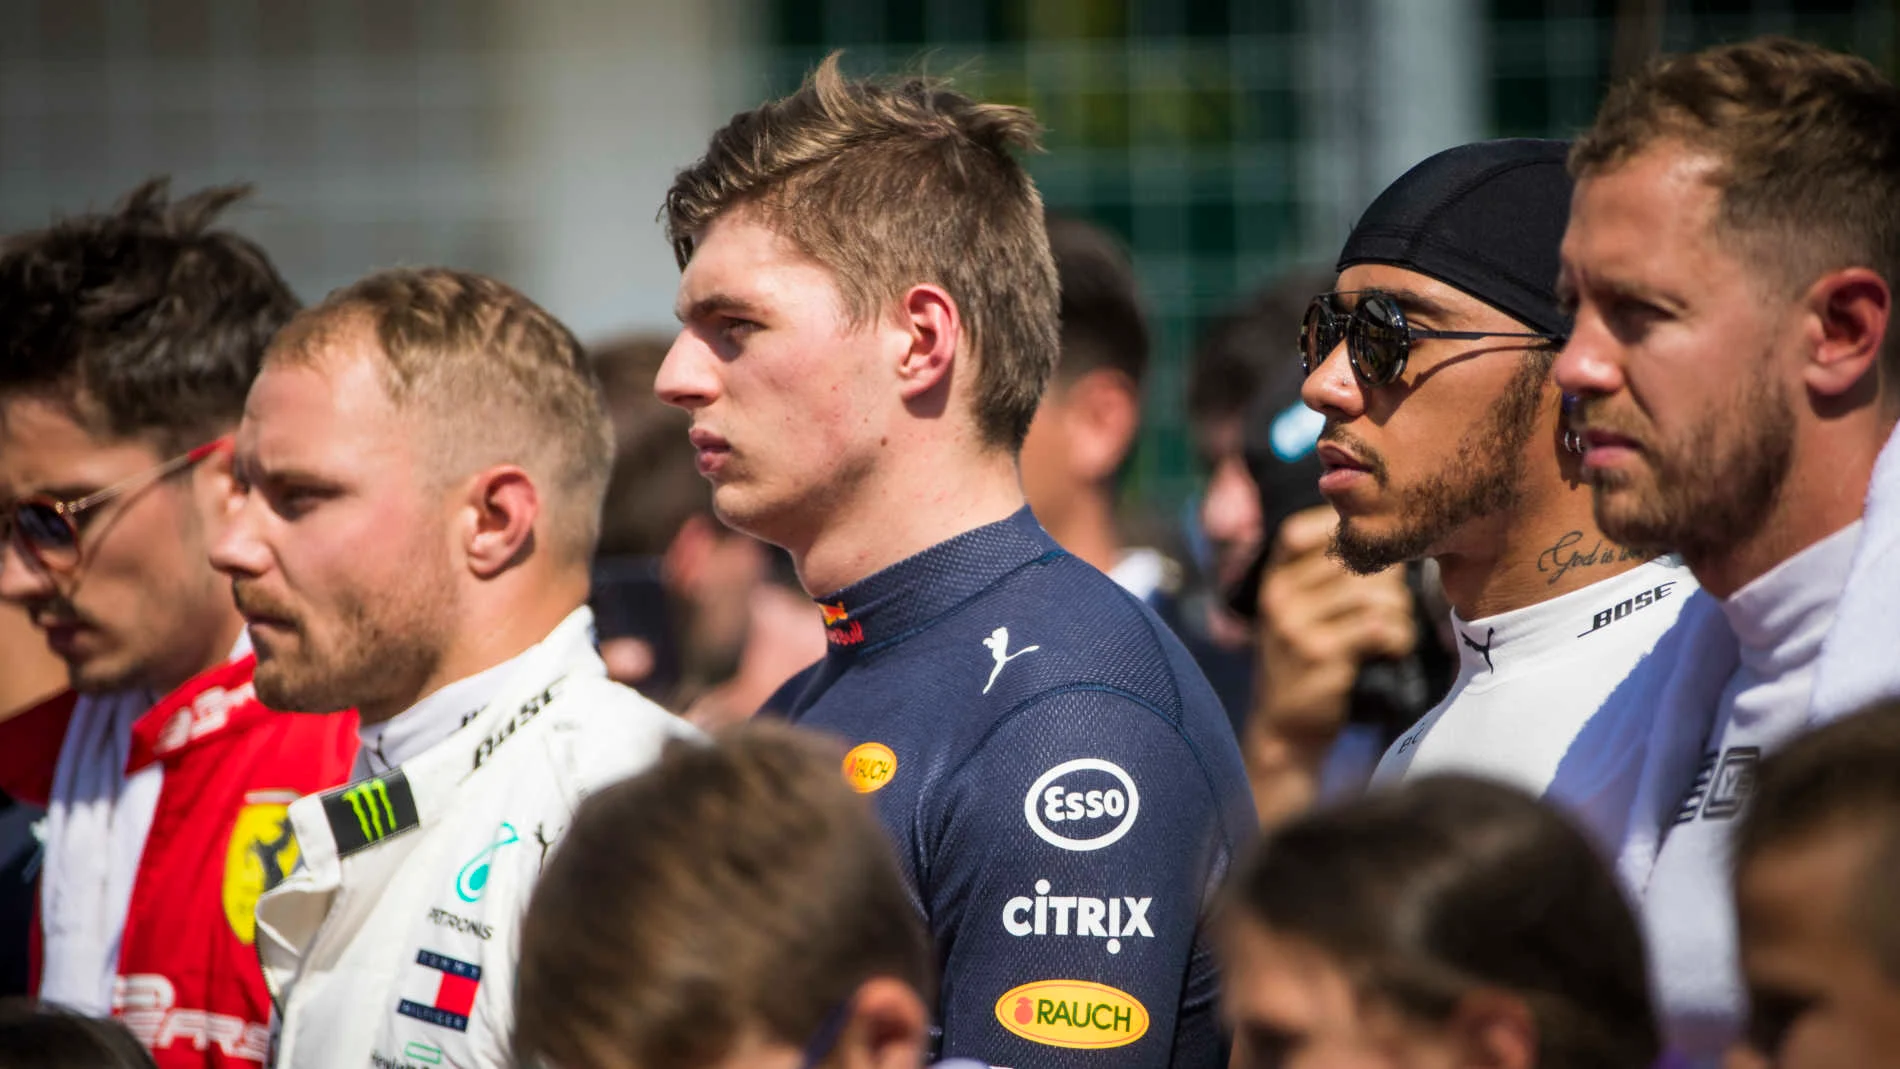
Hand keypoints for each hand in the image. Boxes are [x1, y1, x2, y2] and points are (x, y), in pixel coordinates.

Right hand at [1255, 506, 1417, 737]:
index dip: (1339, 531)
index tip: (1372, 552)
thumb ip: (1321, 577)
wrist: (1286, 726)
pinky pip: (1377, 627)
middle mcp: (1278, 597)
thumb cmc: (1306, 660)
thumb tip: (1382, 536)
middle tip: (1397, 604)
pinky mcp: (1320, 655)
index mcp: (1272, 581)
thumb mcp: (1297, 613)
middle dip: (1388, 579)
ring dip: (1399, 611)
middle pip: (1350, 561)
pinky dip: (1398, 636)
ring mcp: (1295, 626)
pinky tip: (1395, 648)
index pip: (1298, 532)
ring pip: (1369, 594)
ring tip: (1398, 627)